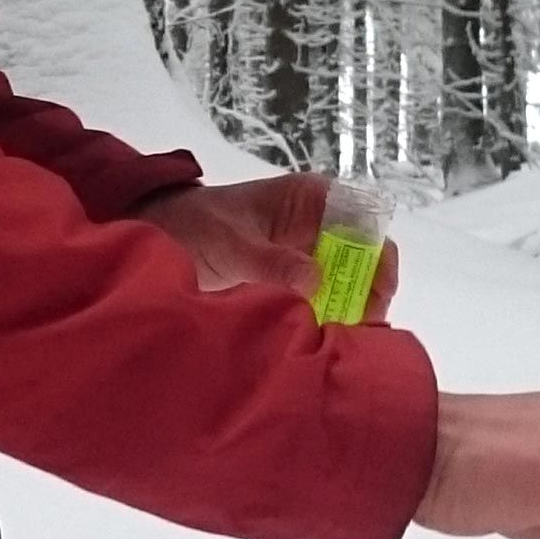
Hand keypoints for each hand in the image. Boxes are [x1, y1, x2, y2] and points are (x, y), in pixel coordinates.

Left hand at [134, 174, 400, 321]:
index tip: (374, 294)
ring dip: (349, 307)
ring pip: (347, 280)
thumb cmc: (196, 225)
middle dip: (367, 291)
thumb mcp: (231, 243)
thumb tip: (315, 280)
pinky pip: (324, 296)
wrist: (161, 235)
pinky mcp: (294, 278)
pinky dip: (327, 315)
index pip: (367, 222)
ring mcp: (308, 251)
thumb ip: (271, 261)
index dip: (378, 257)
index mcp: (312, 198)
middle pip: (364, 257)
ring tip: (342, 340)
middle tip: (360, 329)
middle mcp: (319, 223)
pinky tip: (323, 338)